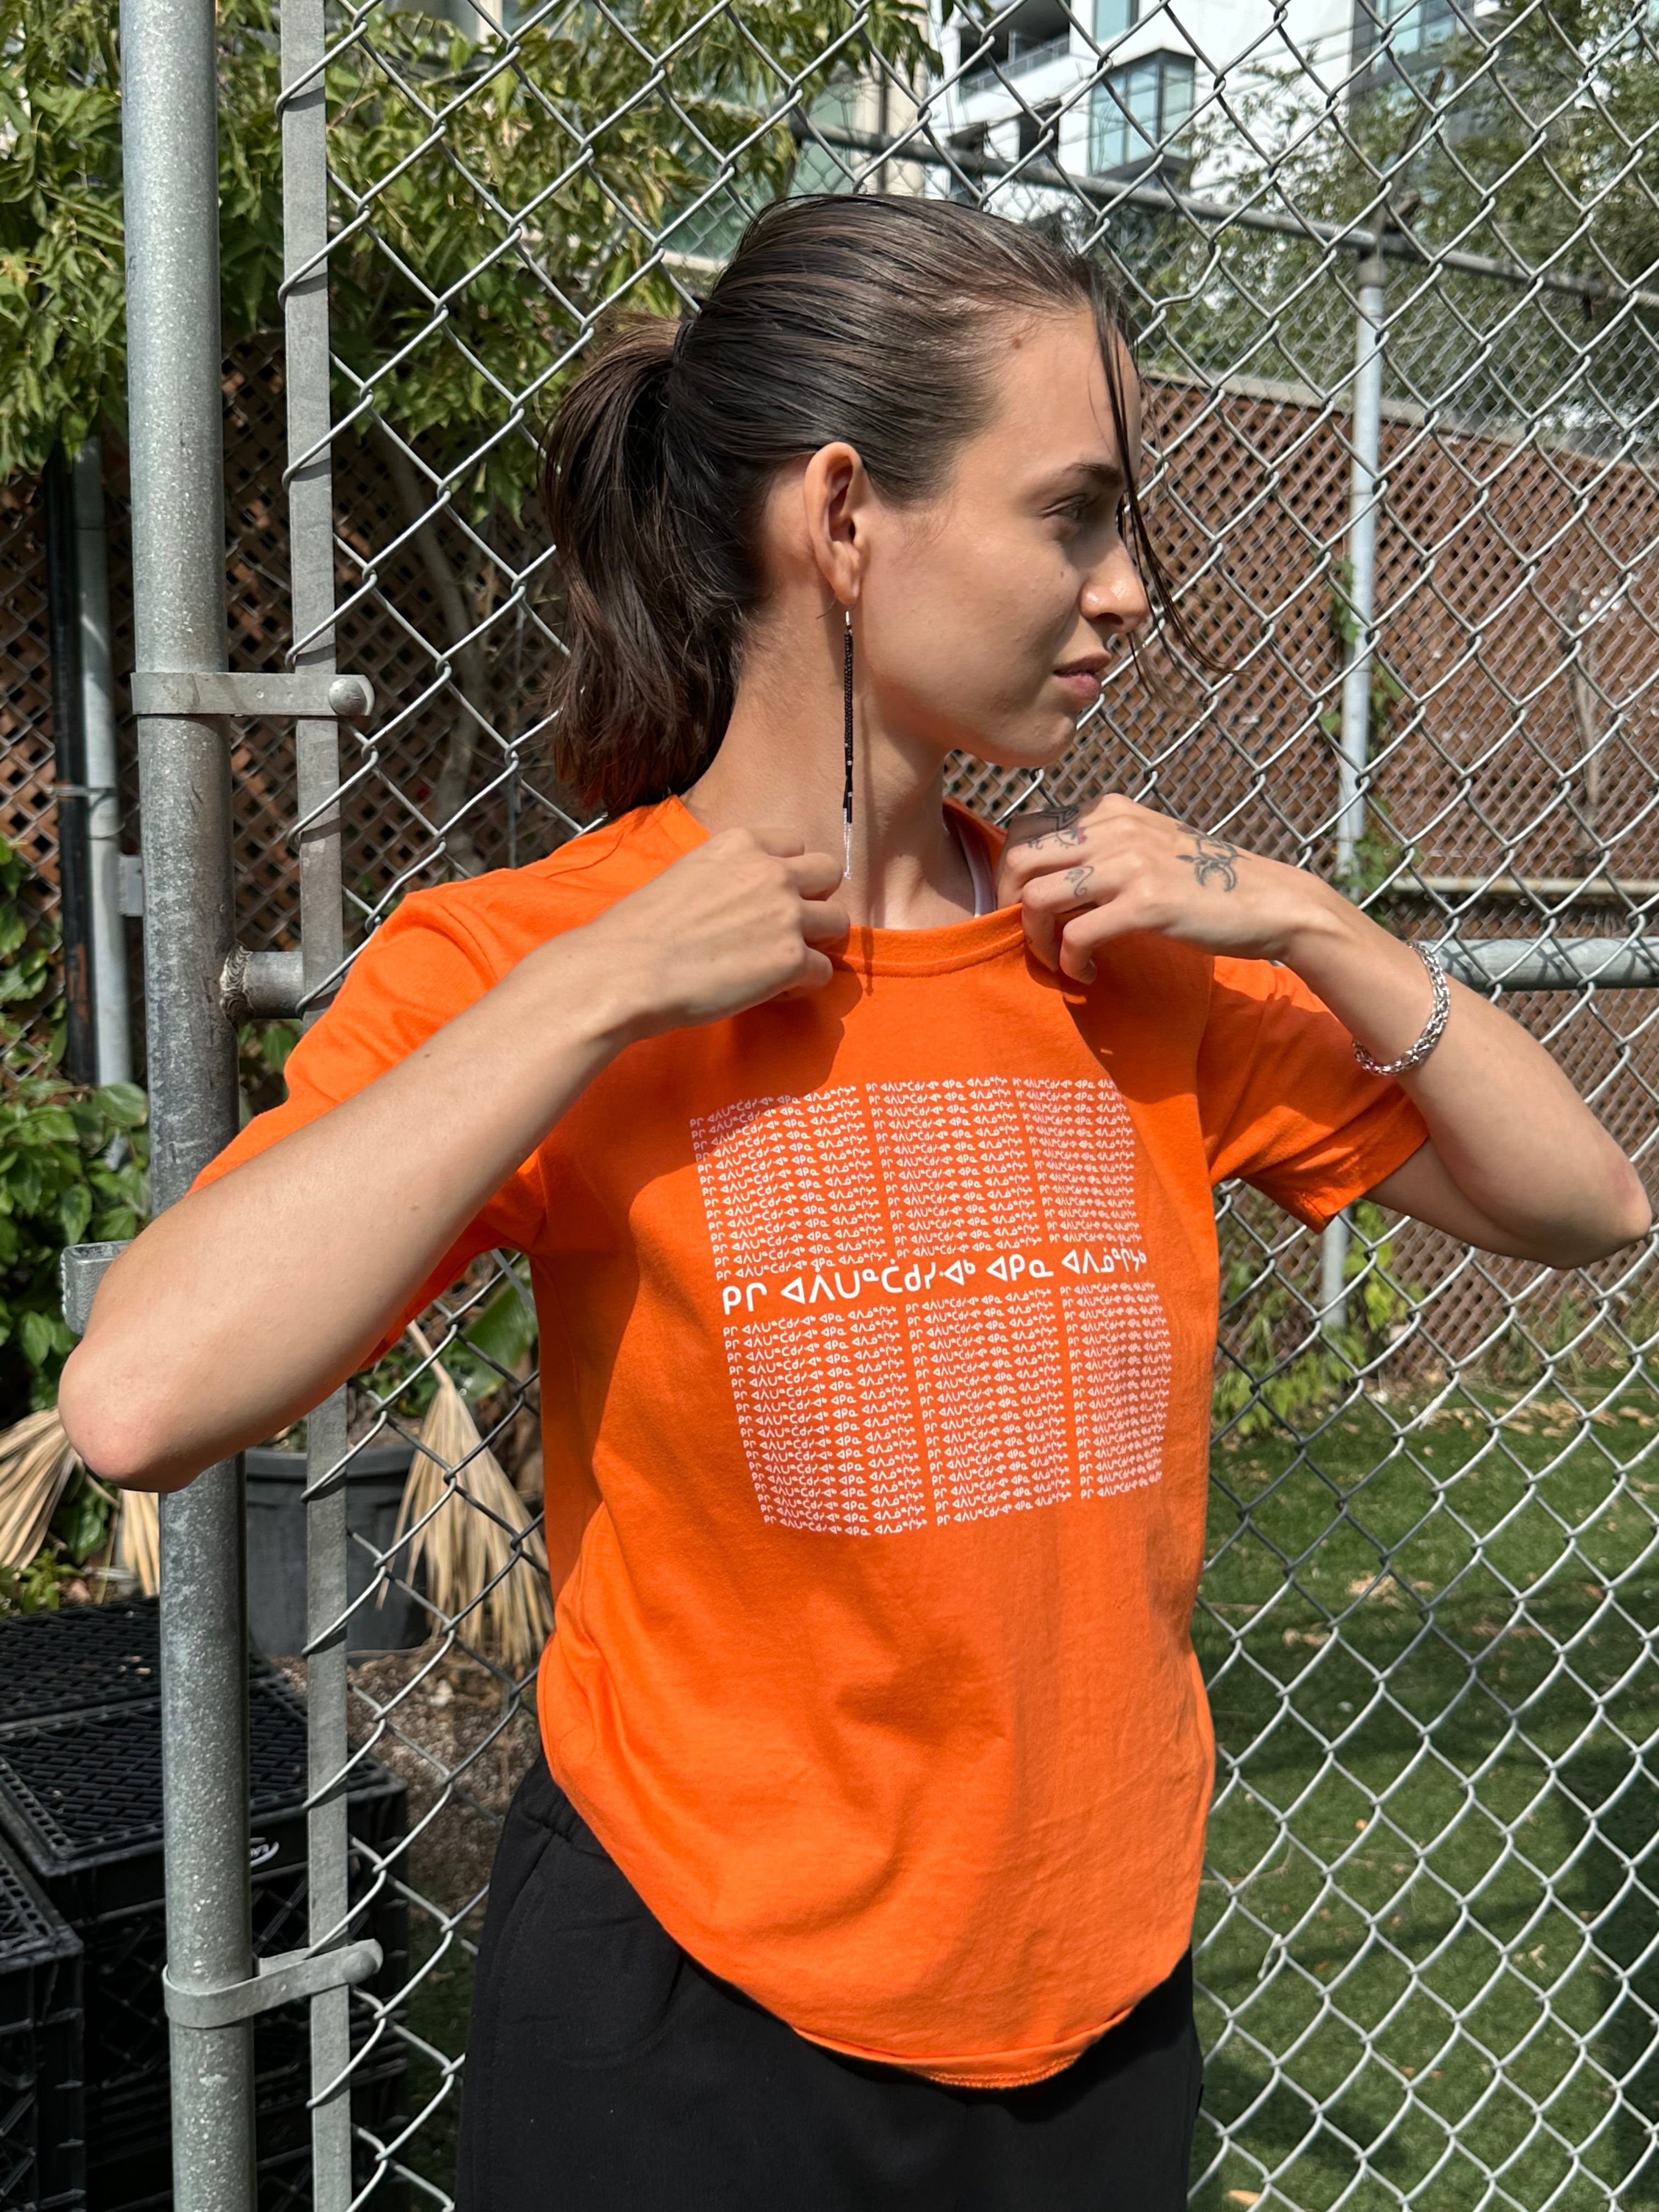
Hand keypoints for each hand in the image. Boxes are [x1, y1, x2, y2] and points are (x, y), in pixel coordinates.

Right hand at [577, 828, 847, 1037]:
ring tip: (783, 963)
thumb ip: (725, 877)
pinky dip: (802, 985)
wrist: (627, 970)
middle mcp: (771, 871)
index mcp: (740, 843)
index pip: (794, 844)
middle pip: (829, 873)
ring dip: (816, 942)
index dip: (788, 872)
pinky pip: (823, 971)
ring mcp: (786, 914)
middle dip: (815, 899)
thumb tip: (738, 902)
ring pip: (838, 921)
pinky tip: (771, 992)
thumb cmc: (640, 930)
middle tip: (789, 927)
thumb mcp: (686, 875)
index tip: (770, 897)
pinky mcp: (791, 958)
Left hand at [996, 794, 1337, 981]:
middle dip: (1007, 905)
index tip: (1023, 910)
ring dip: (1037, 940)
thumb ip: (1099, 852)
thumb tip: (1044, 882)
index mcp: (1109, 811)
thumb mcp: (1146, 848)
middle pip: (1019, 859)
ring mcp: (1129, 863)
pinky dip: (1070, 963)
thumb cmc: (1204, 884)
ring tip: (1060, 961)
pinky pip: (1076, 935)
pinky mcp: (1146, 903)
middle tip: (1032, 939)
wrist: (1270, 901)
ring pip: (1037, 897)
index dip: (1010, 875)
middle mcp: (1113, 827)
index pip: (1025, 830)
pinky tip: (1089, 975)